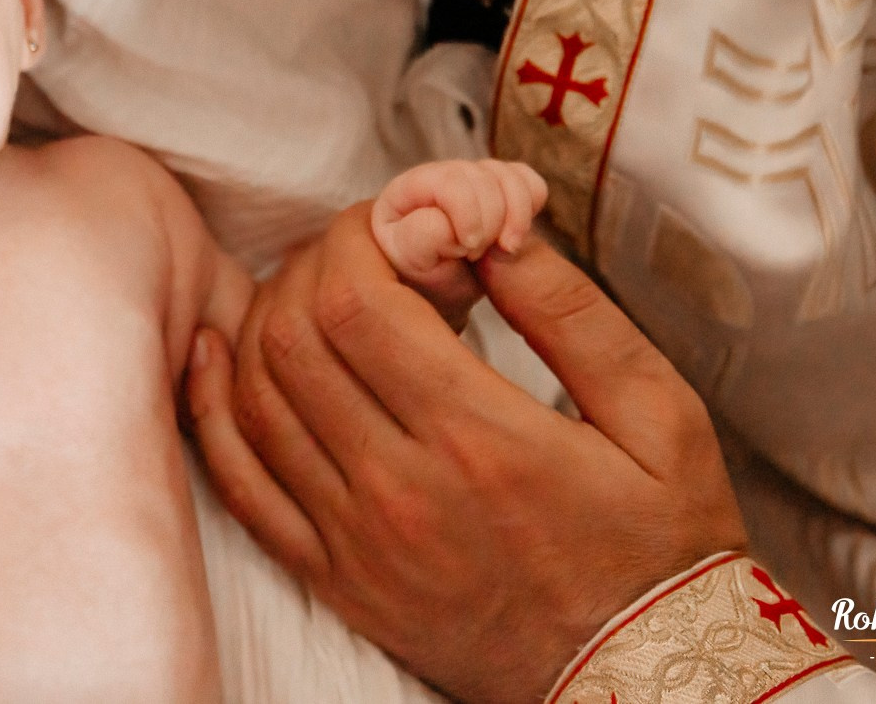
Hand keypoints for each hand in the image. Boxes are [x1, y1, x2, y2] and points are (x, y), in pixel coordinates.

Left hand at [185, 208, 745, 703]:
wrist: (645, 681)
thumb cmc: (662, 545)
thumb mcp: (659, 414)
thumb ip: (570, 310)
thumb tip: (492, 225)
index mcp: (482, 439)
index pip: (356, 303)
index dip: (353, 237)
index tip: (388, 218)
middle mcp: (402, 490)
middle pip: (294, 337)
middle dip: (311, 265)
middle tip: (356, 248)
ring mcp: (357, 542)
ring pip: (255, 397)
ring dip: (265, 318)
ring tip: (314, 289)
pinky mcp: (335, 580)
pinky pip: (242, 485)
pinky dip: (213, 407)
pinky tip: (216, 353)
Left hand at [371, 160, 546, 327]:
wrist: (438, 288)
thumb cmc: (419, 274)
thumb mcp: (410, 262)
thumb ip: (421, 238)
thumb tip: (448, 223)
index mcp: (410, 187)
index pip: (451, 182)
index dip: (469, 215)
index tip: (469, 250)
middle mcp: (443, 174)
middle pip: (484, 177)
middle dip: (491, 223)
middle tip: (476, 256)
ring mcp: (474, 177)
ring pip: (510, 177)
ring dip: (516, 218)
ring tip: (503, 250)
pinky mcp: (502, 188)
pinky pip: (530, 183)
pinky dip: (531, 207)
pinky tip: (514, 236)